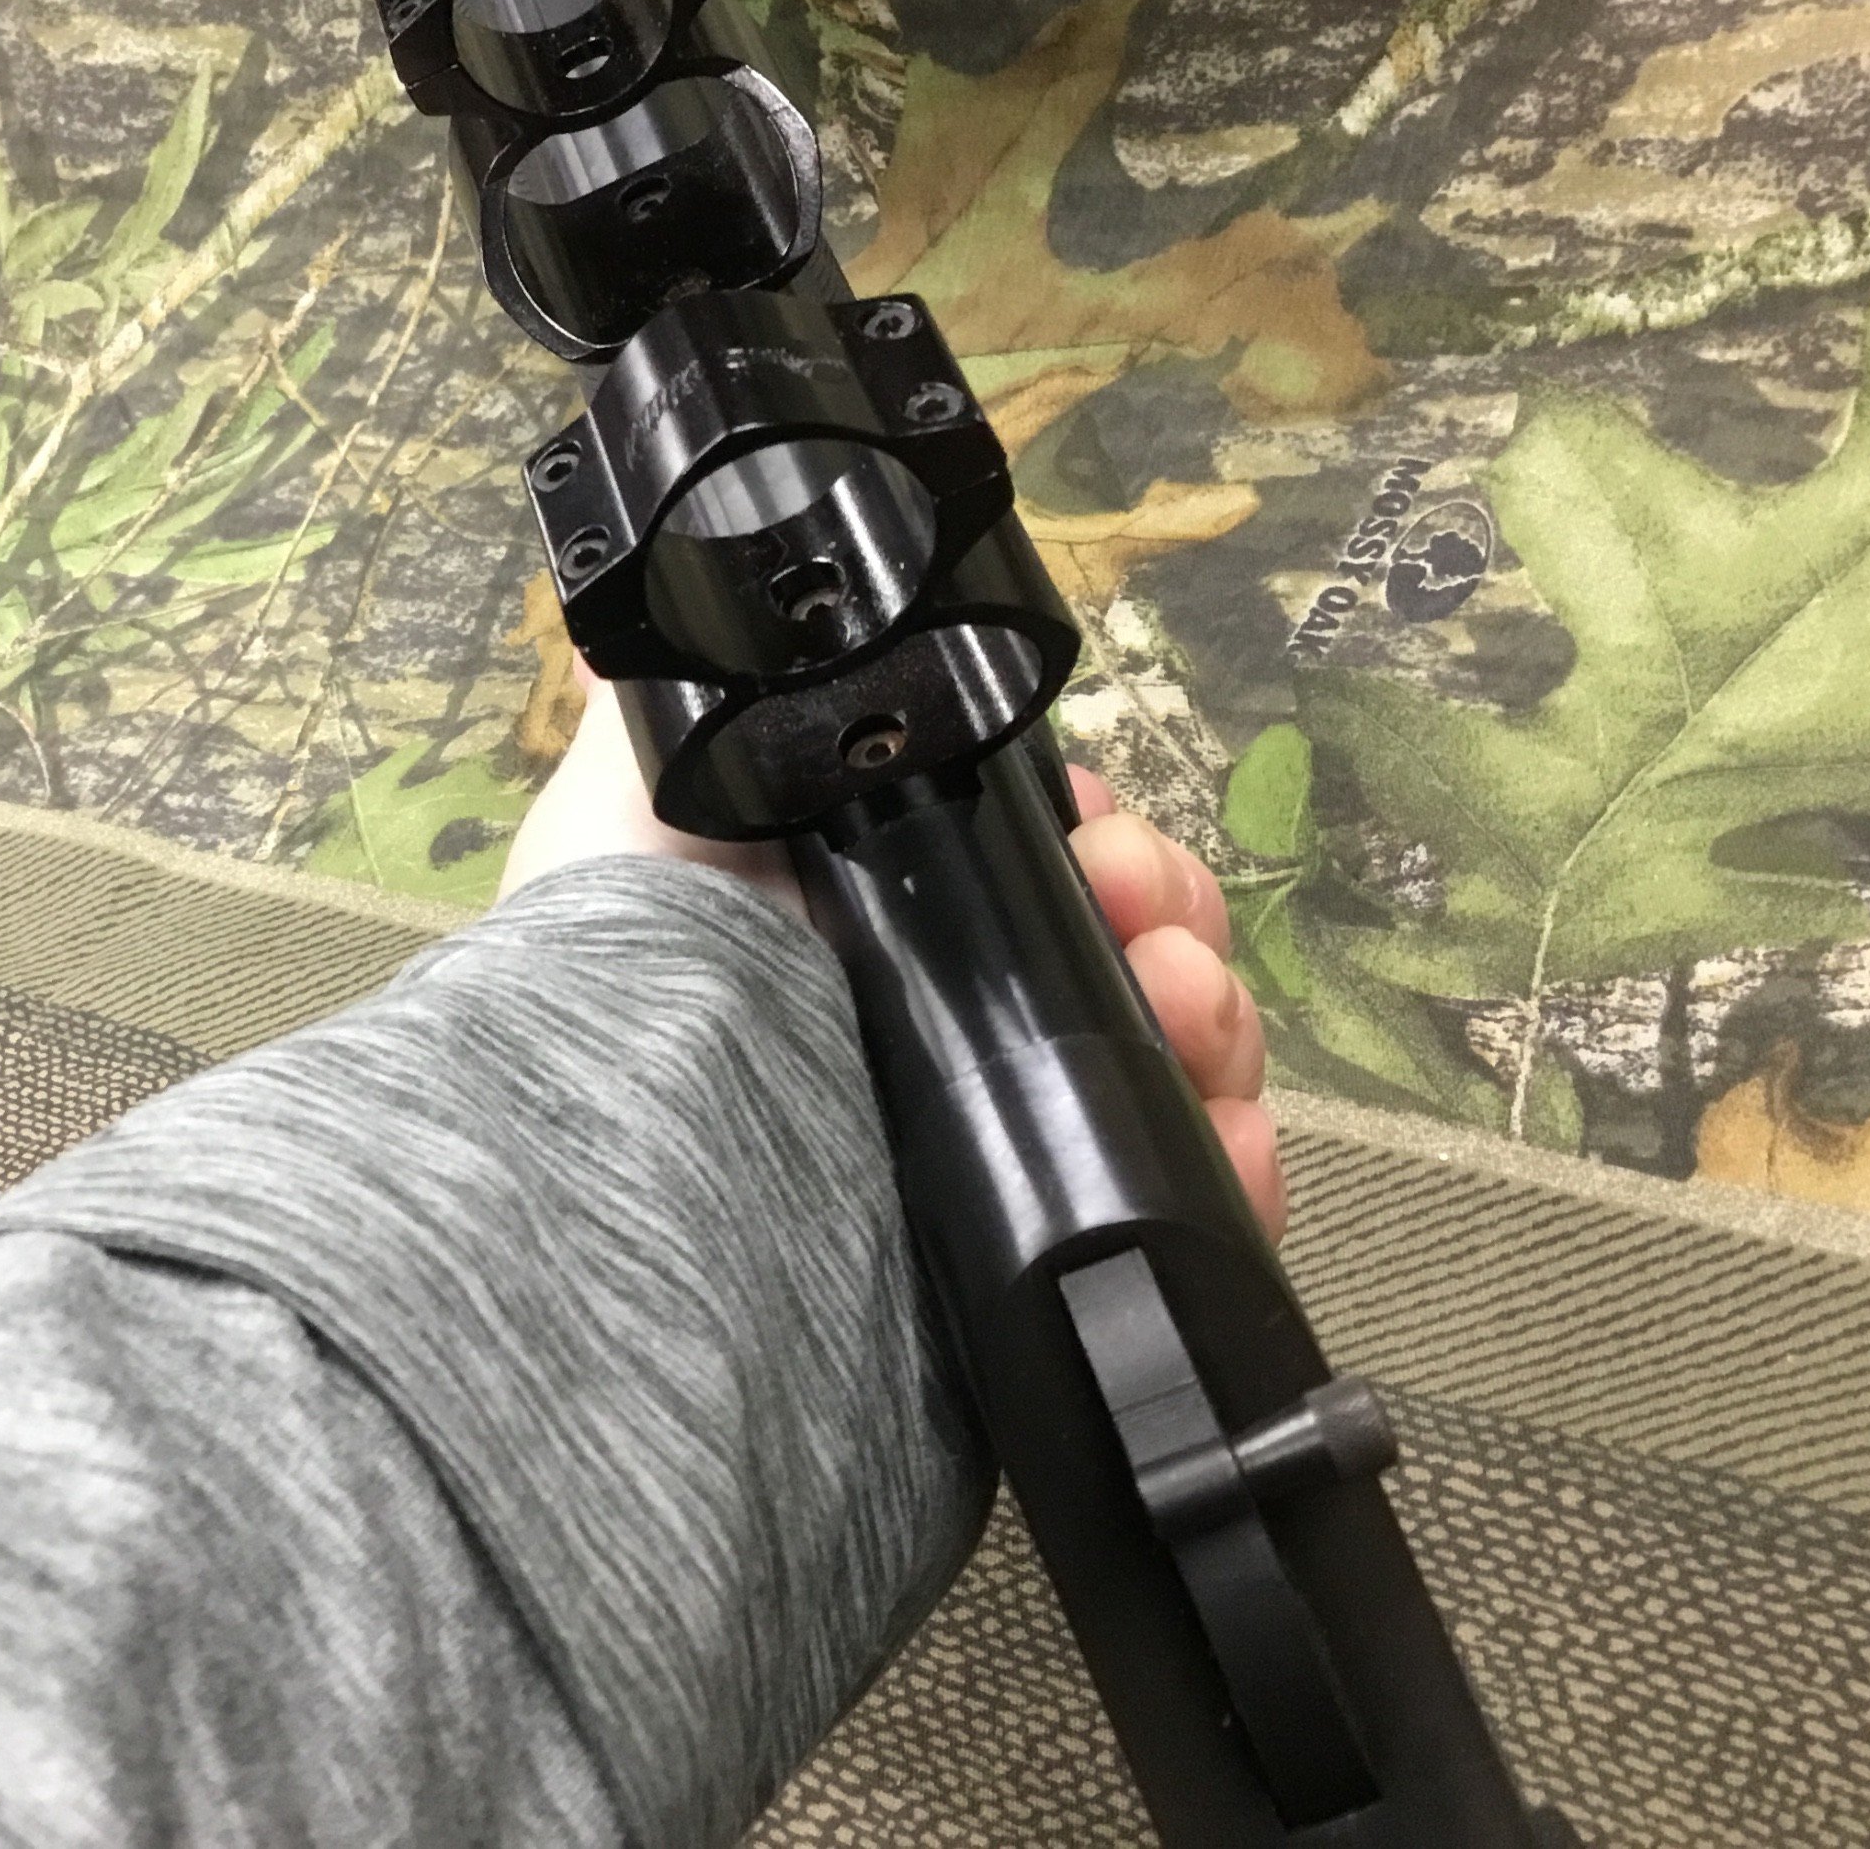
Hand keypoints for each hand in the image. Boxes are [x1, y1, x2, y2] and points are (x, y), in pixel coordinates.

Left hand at [502, 675, 1285, 1239]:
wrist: (662, 1162)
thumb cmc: (639, 964)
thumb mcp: (634, 805)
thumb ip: (670, 715)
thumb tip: (650, 629)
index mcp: (880, 922)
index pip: (1031, 855)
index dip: (1083, 825)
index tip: (1089, 817)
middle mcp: (947, 1025)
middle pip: (1126, 939)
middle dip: (1161, 897)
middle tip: (1135, 895)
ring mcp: (1007, 1134)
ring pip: (1179, 1048)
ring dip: (1211, 1003)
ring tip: (1182, 1001)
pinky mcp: (1052, 1240)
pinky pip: (1187, 1188)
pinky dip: (1235, 1154)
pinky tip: (1222, 1127)